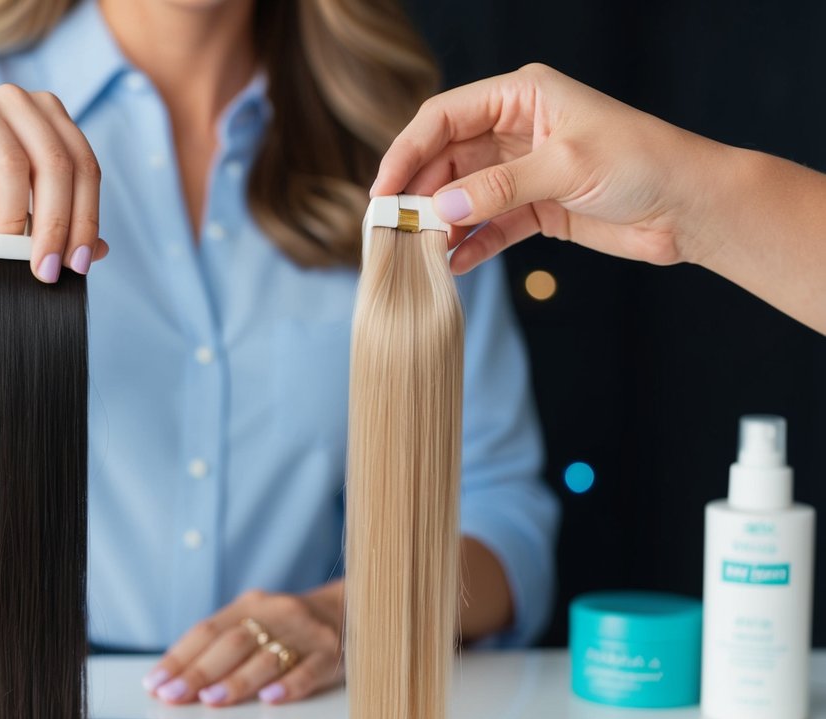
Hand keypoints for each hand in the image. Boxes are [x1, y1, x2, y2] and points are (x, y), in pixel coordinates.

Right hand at [0, 85, 108, 280]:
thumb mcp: (16, 212)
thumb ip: (56, 223)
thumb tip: (97, 251)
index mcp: (45, 115)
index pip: (84, 166)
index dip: (86, 218)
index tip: (77, 265)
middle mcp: (14, 101)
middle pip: (55, 164)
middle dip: (56, 225)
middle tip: (45, 271)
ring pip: (12, 164)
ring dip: (14, 222)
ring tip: (5, 257)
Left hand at [142, 584, 344, 706]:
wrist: (348, 608)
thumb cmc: (288, 624)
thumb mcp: (255, 620)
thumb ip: (220, 644)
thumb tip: (173, 677)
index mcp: (250, 605)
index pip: (207, 630)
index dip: (179, 657)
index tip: (156, 682)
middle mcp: (276, 615)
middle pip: (233, 643)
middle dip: (199, 672)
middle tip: (175, 695)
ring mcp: (305, 634)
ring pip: (268, 657)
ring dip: (238, 680)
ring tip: (214, 699)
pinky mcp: (331, 654)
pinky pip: (310, 670)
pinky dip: (290, 685)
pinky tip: (271, 699)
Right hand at [373, 64, 728, 274]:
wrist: (692, 207)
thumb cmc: (643, 163)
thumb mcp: (567, 167)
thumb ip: (500, 187)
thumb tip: (442, 207)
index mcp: (521, 98)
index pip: (444, 118)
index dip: (407, 152)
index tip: (384, 191)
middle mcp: (517, 130)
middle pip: (447, 159)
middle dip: (421, 193)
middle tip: (396, 231)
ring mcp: (524, 171)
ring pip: (464, 195)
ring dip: (442, 223)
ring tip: (422, 252)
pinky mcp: (537, 208)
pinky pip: (490, 226)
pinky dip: (472, 244)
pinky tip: (455, 264)